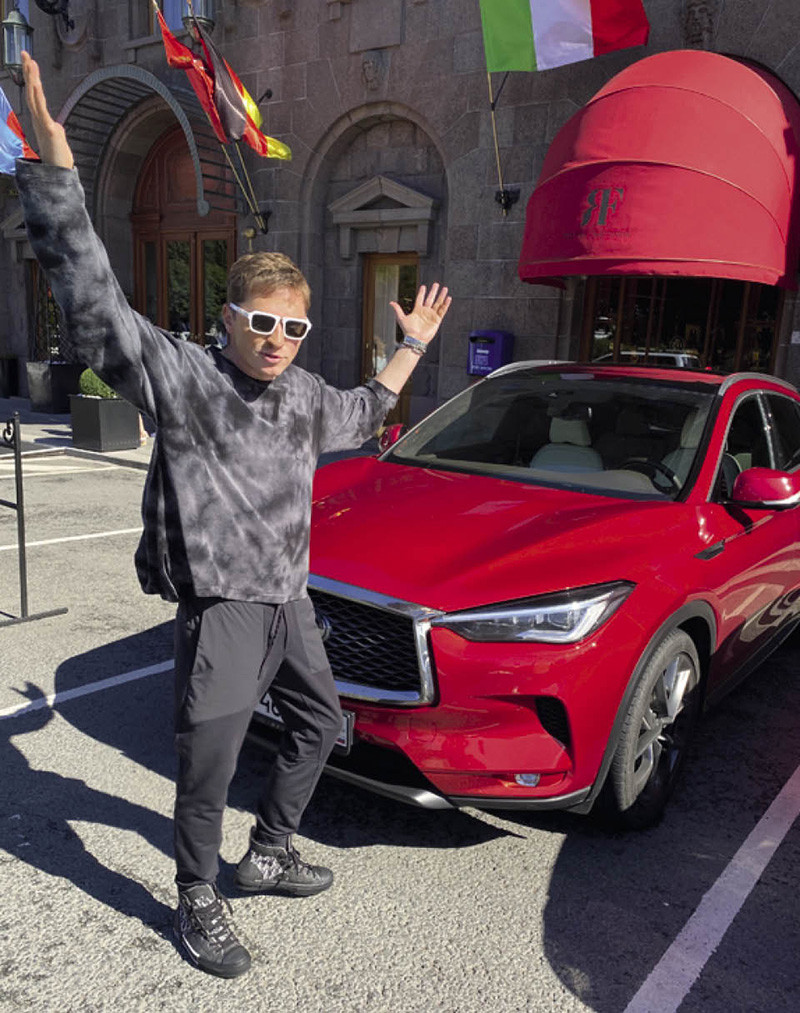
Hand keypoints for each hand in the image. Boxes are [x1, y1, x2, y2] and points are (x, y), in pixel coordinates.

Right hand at [22, 51, 73, 169]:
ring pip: (35, 97)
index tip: (29, 62)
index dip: (31, 77)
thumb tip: (57, 126)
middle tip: (25, 53)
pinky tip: (35, 84)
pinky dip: (38, 97)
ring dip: (32, 79)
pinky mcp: (48, 129)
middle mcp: (39, 119)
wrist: (58, 173)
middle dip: (28, 72)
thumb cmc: (58, 158)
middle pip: (32, 91)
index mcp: (40, 119)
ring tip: (30, 63)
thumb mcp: (57, 139)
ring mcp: (42, 123)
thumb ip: (55, 129)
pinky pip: (41, 110)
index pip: (35, 94)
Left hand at [390, 283, 451, 346]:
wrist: (416, 339)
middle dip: (433, 292)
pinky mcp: (437, 320)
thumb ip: (398, 310)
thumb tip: (391, 302)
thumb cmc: (408, 330)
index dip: (422, 293)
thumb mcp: (401, 318)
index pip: (420, 299)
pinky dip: (445, 304)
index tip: (423, 286)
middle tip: (436, 284)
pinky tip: (448, 298)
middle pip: (430, 299)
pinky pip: (442, 310)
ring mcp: (432, 315)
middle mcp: (425, 312)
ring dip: (441, 296)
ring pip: (438, 303)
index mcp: (417, 310)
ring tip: (444, 288)